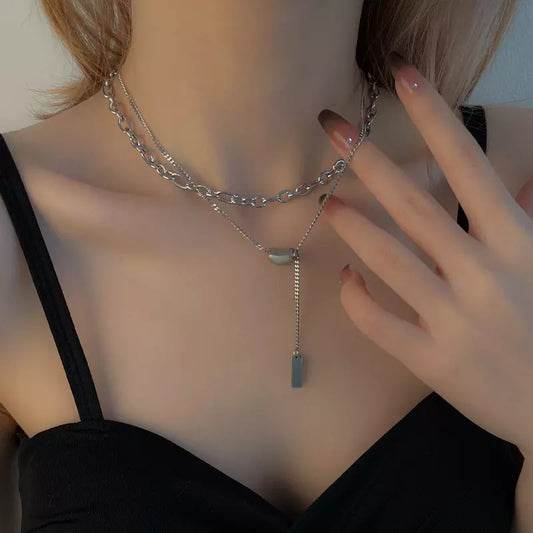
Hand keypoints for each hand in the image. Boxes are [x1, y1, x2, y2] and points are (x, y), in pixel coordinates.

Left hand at [318, 56, 532, 458]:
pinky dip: (357, 300)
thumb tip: (516, 184)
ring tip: (327, 201)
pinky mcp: (433, 361)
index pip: (467, 165)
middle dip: (370, 160)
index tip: (402, 76)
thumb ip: (531, 218)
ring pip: (390, 261)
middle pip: (415, 204)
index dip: (434, 117)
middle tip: (332, 127)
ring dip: (354, 226)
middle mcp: (482, 273)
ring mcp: (454, 319)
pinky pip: (380, 325)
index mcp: (516, 242)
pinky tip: (344, 280)